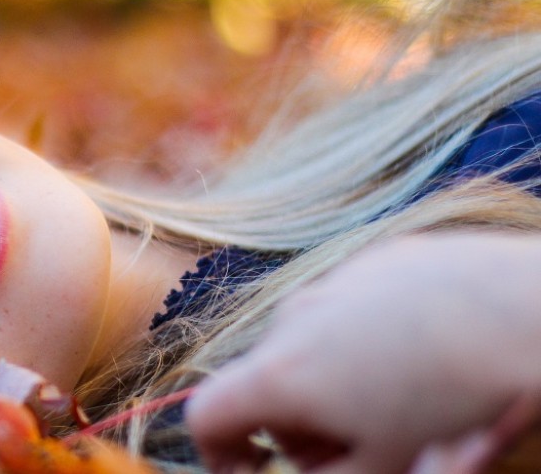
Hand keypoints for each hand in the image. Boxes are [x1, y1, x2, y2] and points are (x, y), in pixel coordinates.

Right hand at [186, 233, 540, 472]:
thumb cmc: (457, 398)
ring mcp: (335, 283)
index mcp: (280, 375)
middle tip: (350, 454)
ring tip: (399, 406)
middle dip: (296, 425)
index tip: (258, 472)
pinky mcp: (381, 261)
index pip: (206, 415)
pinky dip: (370, 341)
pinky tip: (427, 359)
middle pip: (266, 382)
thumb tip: (310, 473)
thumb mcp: (386, 465)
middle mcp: (293, 320)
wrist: (530, 311)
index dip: (221, 454)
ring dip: (333, 383)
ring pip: (310, 344)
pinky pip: (353, 309)